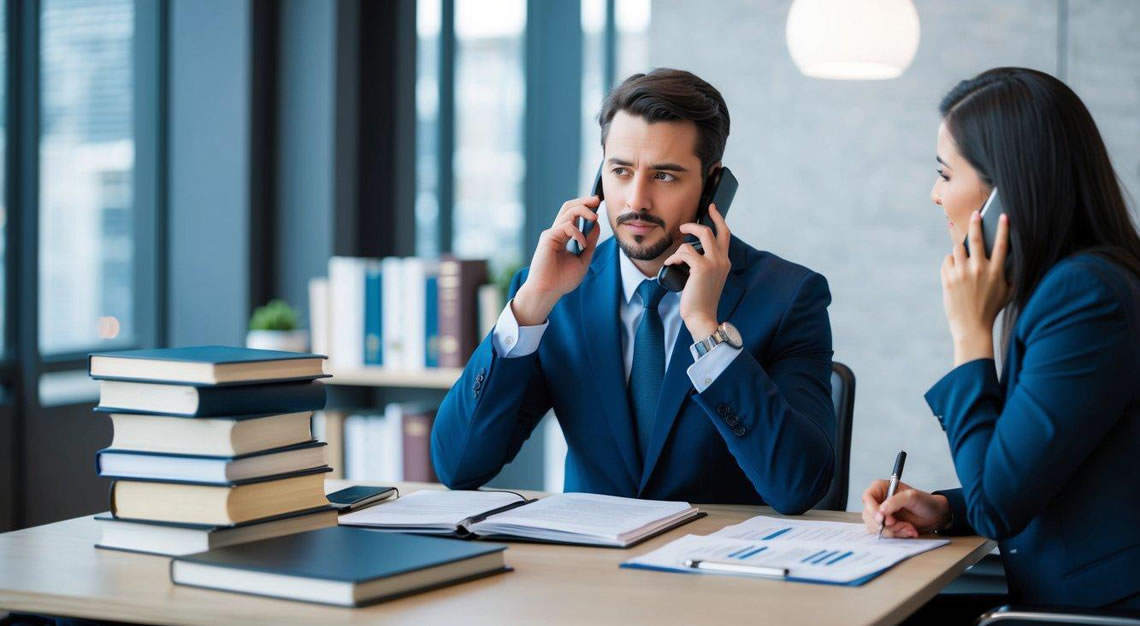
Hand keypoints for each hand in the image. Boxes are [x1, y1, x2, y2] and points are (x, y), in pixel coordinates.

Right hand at [513, 195, 601, 324]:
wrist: (548, 291)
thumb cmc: (562, 280)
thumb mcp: (583, 259)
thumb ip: (589, 243)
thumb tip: (596, 225)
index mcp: (563, 236)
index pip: (574, 215)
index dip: (585, 207)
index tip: (598, 204)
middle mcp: (556, 232)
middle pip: (569, 207)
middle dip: (584, 200)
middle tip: (596, 199)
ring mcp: (552, 234)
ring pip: (568, 211)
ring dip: (583, 210)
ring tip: (595, 217)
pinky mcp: (548, 238)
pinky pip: (566, 226)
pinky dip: (577, 232)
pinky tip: (581, 244)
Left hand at [663, 204, 731, 339]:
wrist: (703, 317)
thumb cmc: (701, 301)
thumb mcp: (708, 279)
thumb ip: (704, 265)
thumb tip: (689, 253)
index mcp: (724, 262)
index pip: (725, 235)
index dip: (719, 220)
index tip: (712, 210)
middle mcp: (722, 260)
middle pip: (714, 230)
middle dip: (698, 223)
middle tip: (684, 225)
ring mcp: (714, 262)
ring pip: (700, 235)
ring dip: (682, 243)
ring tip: (674, 257)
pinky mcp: (702, 267)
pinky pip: (685, 251)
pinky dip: (675, 257)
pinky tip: (670, 265)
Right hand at [861, 480, 950, 537]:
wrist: (934, 516)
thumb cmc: (924, 502)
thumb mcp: (912, 497)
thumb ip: (895, 501)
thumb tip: (881, 511)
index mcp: (880, 488)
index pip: (867, 498)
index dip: (872, 510)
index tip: (883, 519)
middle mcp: (877, 501)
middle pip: (869, 515)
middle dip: (885, 524)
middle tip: (900, 525)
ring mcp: (881, 515)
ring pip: (875, 527)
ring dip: (893, 530)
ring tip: (908, 528)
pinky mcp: (886, 526)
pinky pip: (883, 534)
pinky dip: (896, 535)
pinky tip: (908, 531)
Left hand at [941, 211, 1011, 365]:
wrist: (972, 327)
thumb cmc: (991, 309)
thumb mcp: (1008, 292)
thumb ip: (1008, 275)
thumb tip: (1010, 259)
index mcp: (996, 272)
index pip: (1001, 244)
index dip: (1003, 228)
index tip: (1003, 216)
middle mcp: (979, 269)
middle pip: (975, 239)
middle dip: (976, 223)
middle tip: (975, 214)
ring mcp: (961, 273)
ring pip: (957, 249)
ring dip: (959, 249)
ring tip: (962, 253)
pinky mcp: (948, 279)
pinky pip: (947, 261)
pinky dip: (950, 263)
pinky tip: (954, 270)